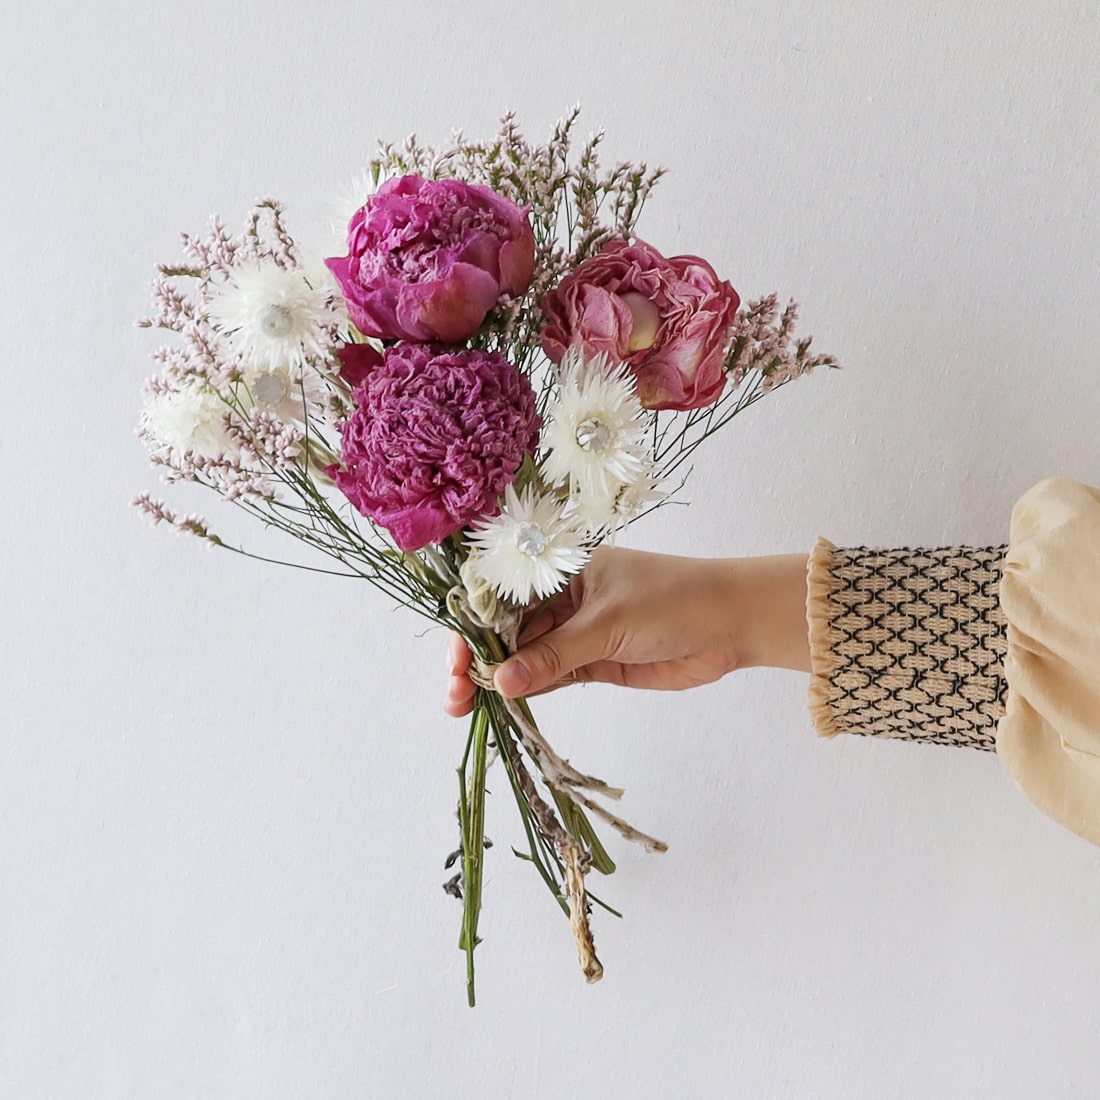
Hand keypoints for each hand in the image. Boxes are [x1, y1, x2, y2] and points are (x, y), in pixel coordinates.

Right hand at [444, 546, 810, 716]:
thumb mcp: (608, 624)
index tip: (455, 660)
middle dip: (479, 659)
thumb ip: (555, 655)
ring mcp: (578, 631)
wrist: (732, 623)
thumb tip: (501, 682)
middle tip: (455, 695)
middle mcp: (563, 597)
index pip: (503, 595)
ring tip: (463, 706)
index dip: (473, 626)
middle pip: (508, 630)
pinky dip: (527, 690)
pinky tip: (503, 704)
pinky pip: (550, 675)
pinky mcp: (594, 661)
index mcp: (562, 569)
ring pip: (526, 656)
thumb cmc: (673, 601)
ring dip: (498, 680)